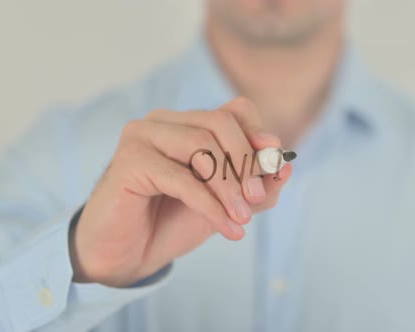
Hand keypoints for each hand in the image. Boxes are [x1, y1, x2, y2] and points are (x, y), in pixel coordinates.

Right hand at [68, 97, 292, 286]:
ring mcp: (142, 136)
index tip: (273, 167)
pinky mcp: (128, 160)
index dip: (257, 135)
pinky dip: (210, 205)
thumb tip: (287, 166)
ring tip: (242, 218)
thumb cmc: (173, 223)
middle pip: (219, 122)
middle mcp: (163, 121)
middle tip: (257, 198)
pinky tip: (227, 228)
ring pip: (200, 146)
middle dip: (245, 161)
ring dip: (228, 186)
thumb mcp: (227, 203)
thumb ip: (257, 186)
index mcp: (186, 123)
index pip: (233, 110)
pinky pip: (181, 177)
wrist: (127, 255)